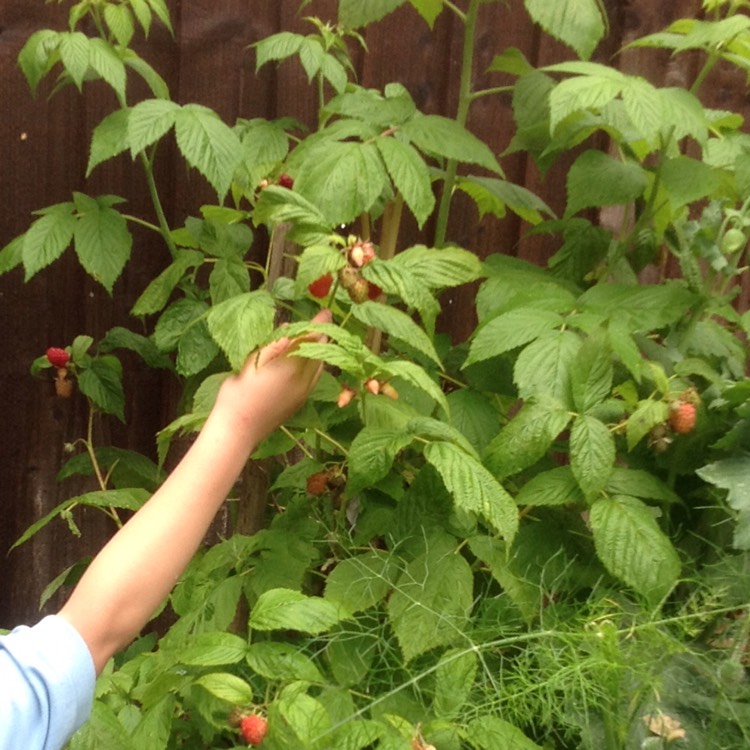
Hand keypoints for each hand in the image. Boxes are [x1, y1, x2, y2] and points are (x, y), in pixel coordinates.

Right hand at [211, 309, 330, 442]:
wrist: (238, 431)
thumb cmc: (239, 393)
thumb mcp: (252, 362)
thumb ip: (274, 345)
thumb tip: (289, 327)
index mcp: (292, 367)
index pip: (313, 339)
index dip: (320, 324)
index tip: (325, 312)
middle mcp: (304, 380)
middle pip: (321, 352)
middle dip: (320, 336)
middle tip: (314, 324)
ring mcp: (304, 393)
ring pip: (319, 366)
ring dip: (317, 351)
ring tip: (308, 340)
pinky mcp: (301, 402)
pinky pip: (314, 378)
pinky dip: (312, 365)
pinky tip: (301, 361)